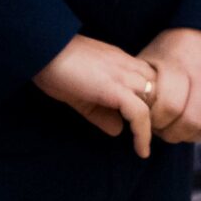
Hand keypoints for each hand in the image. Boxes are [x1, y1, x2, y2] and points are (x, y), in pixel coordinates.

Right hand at [33, 35, 159, 157]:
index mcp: (120, 60)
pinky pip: (140, 114)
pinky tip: (140, 150)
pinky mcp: (115, 88)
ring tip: (148, 144)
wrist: (40, 50)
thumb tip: (118, 130)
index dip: (152, 101)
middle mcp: (127, 65)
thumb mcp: (80, 93)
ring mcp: (122, 75)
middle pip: (160, 90)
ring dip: (155, 124)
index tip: (148, 122)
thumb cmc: (52, 66)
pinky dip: (143, 134)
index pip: (151, 80)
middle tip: (152, 136)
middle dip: (159, 113)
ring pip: (155, 101)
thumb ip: (101, 112)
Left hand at [141, 27, 200, 143]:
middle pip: (189, 121)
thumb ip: (142, 80)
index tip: (148, 118)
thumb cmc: (175, 46)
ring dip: (187, 135)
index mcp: (180, 66)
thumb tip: (128, 105)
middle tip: (160, 128)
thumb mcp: (154, 54)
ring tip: (175, 128)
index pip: (169, 106)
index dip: (156, 119)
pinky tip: (192, 127)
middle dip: (170, 132)